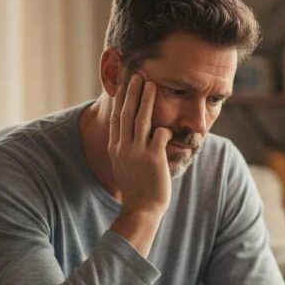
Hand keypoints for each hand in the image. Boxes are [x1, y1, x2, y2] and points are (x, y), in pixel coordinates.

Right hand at [108, 73, 171, 216]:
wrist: (142, 209)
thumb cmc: (137, 188)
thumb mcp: (124, 166)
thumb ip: (125, 149)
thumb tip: (127, 136)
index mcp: (116, 148)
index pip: (116, 117)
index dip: (120, 99)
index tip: (124, 84)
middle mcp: (124, 148)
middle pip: (126, 113)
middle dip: (132, 92)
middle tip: (137, 75)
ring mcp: (138, 152)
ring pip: (142, 119)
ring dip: (147, 99)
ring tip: (151, 84)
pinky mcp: (153, 158)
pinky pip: (160, 135)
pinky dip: (165, 127)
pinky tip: (169, 125)